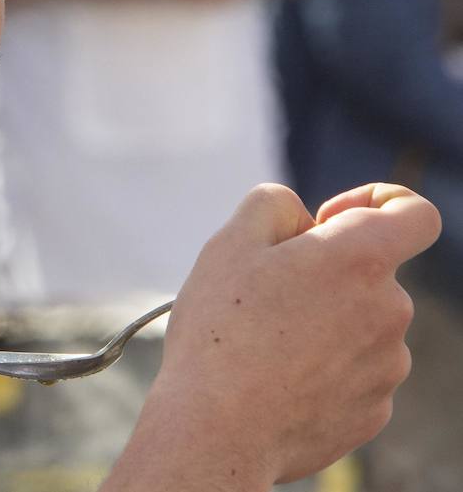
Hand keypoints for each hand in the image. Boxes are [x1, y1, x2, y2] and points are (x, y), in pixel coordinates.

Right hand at [107, 183, 439, 490]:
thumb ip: (274, 205)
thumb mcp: (230, 242)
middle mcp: (391, 310)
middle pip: (370, 274)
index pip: (415, 214)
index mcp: (360, 258)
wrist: (218, 430)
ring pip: (359, 325)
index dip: (378, 202)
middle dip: (324, 274)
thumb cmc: (220, 330)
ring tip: (262, 345)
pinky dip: (321, 369)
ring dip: (322, 324)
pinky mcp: (374, 411)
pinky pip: (353, 373)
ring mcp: (388, 367)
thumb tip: (301, 219)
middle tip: (262, 295)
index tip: (329, 220)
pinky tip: (275, 380)